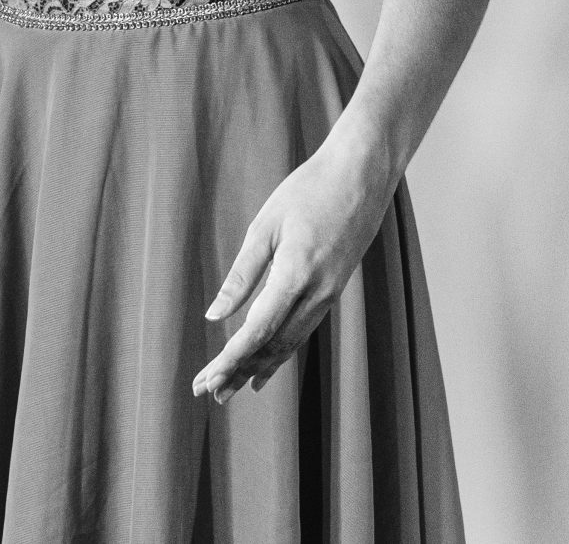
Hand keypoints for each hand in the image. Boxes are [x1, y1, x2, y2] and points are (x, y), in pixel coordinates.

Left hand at [193, 136, 395, 401]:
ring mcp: (329, 294)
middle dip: (239, 371)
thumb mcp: (264, 226)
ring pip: (290, 342)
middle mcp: (316, 293)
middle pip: (272, 345)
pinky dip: (281, 350)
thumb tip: (215, 314)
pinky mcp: (334, 289)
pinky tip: (266, 363)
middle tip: (208, 393)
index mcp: (295, 275)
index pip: (257, 330)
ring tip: (231, 389)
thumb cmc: (307, 191)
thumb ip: (242, 273)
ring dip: (259, 367)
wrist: (361, 175)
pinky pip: (304, 329)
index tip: (207, 379)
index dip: (230, 359)